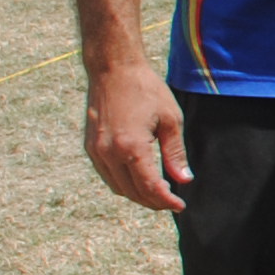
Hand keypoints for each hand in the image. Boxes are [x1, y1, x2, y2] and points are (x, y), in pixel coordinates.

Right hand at [82, 63, 191, 211]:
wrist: (113, 70)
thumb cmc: (145, 90)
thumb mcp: (170, 120)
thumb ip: (175, 153)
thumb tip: (184, 179)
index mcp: (130, 147)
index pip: (149, 187)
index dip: (165, 201)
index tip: (180, 205)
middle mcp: (108, 153)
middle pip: (132, 192)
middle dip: (153, 201)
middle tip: (171, 201)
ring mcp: (96, 150)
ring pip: (117, 187)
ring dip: (137, 195)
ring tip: (157, 193)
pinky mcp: (90, 146)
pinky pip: (107, 175)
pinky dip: (123, 183)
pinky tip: (138, 179)